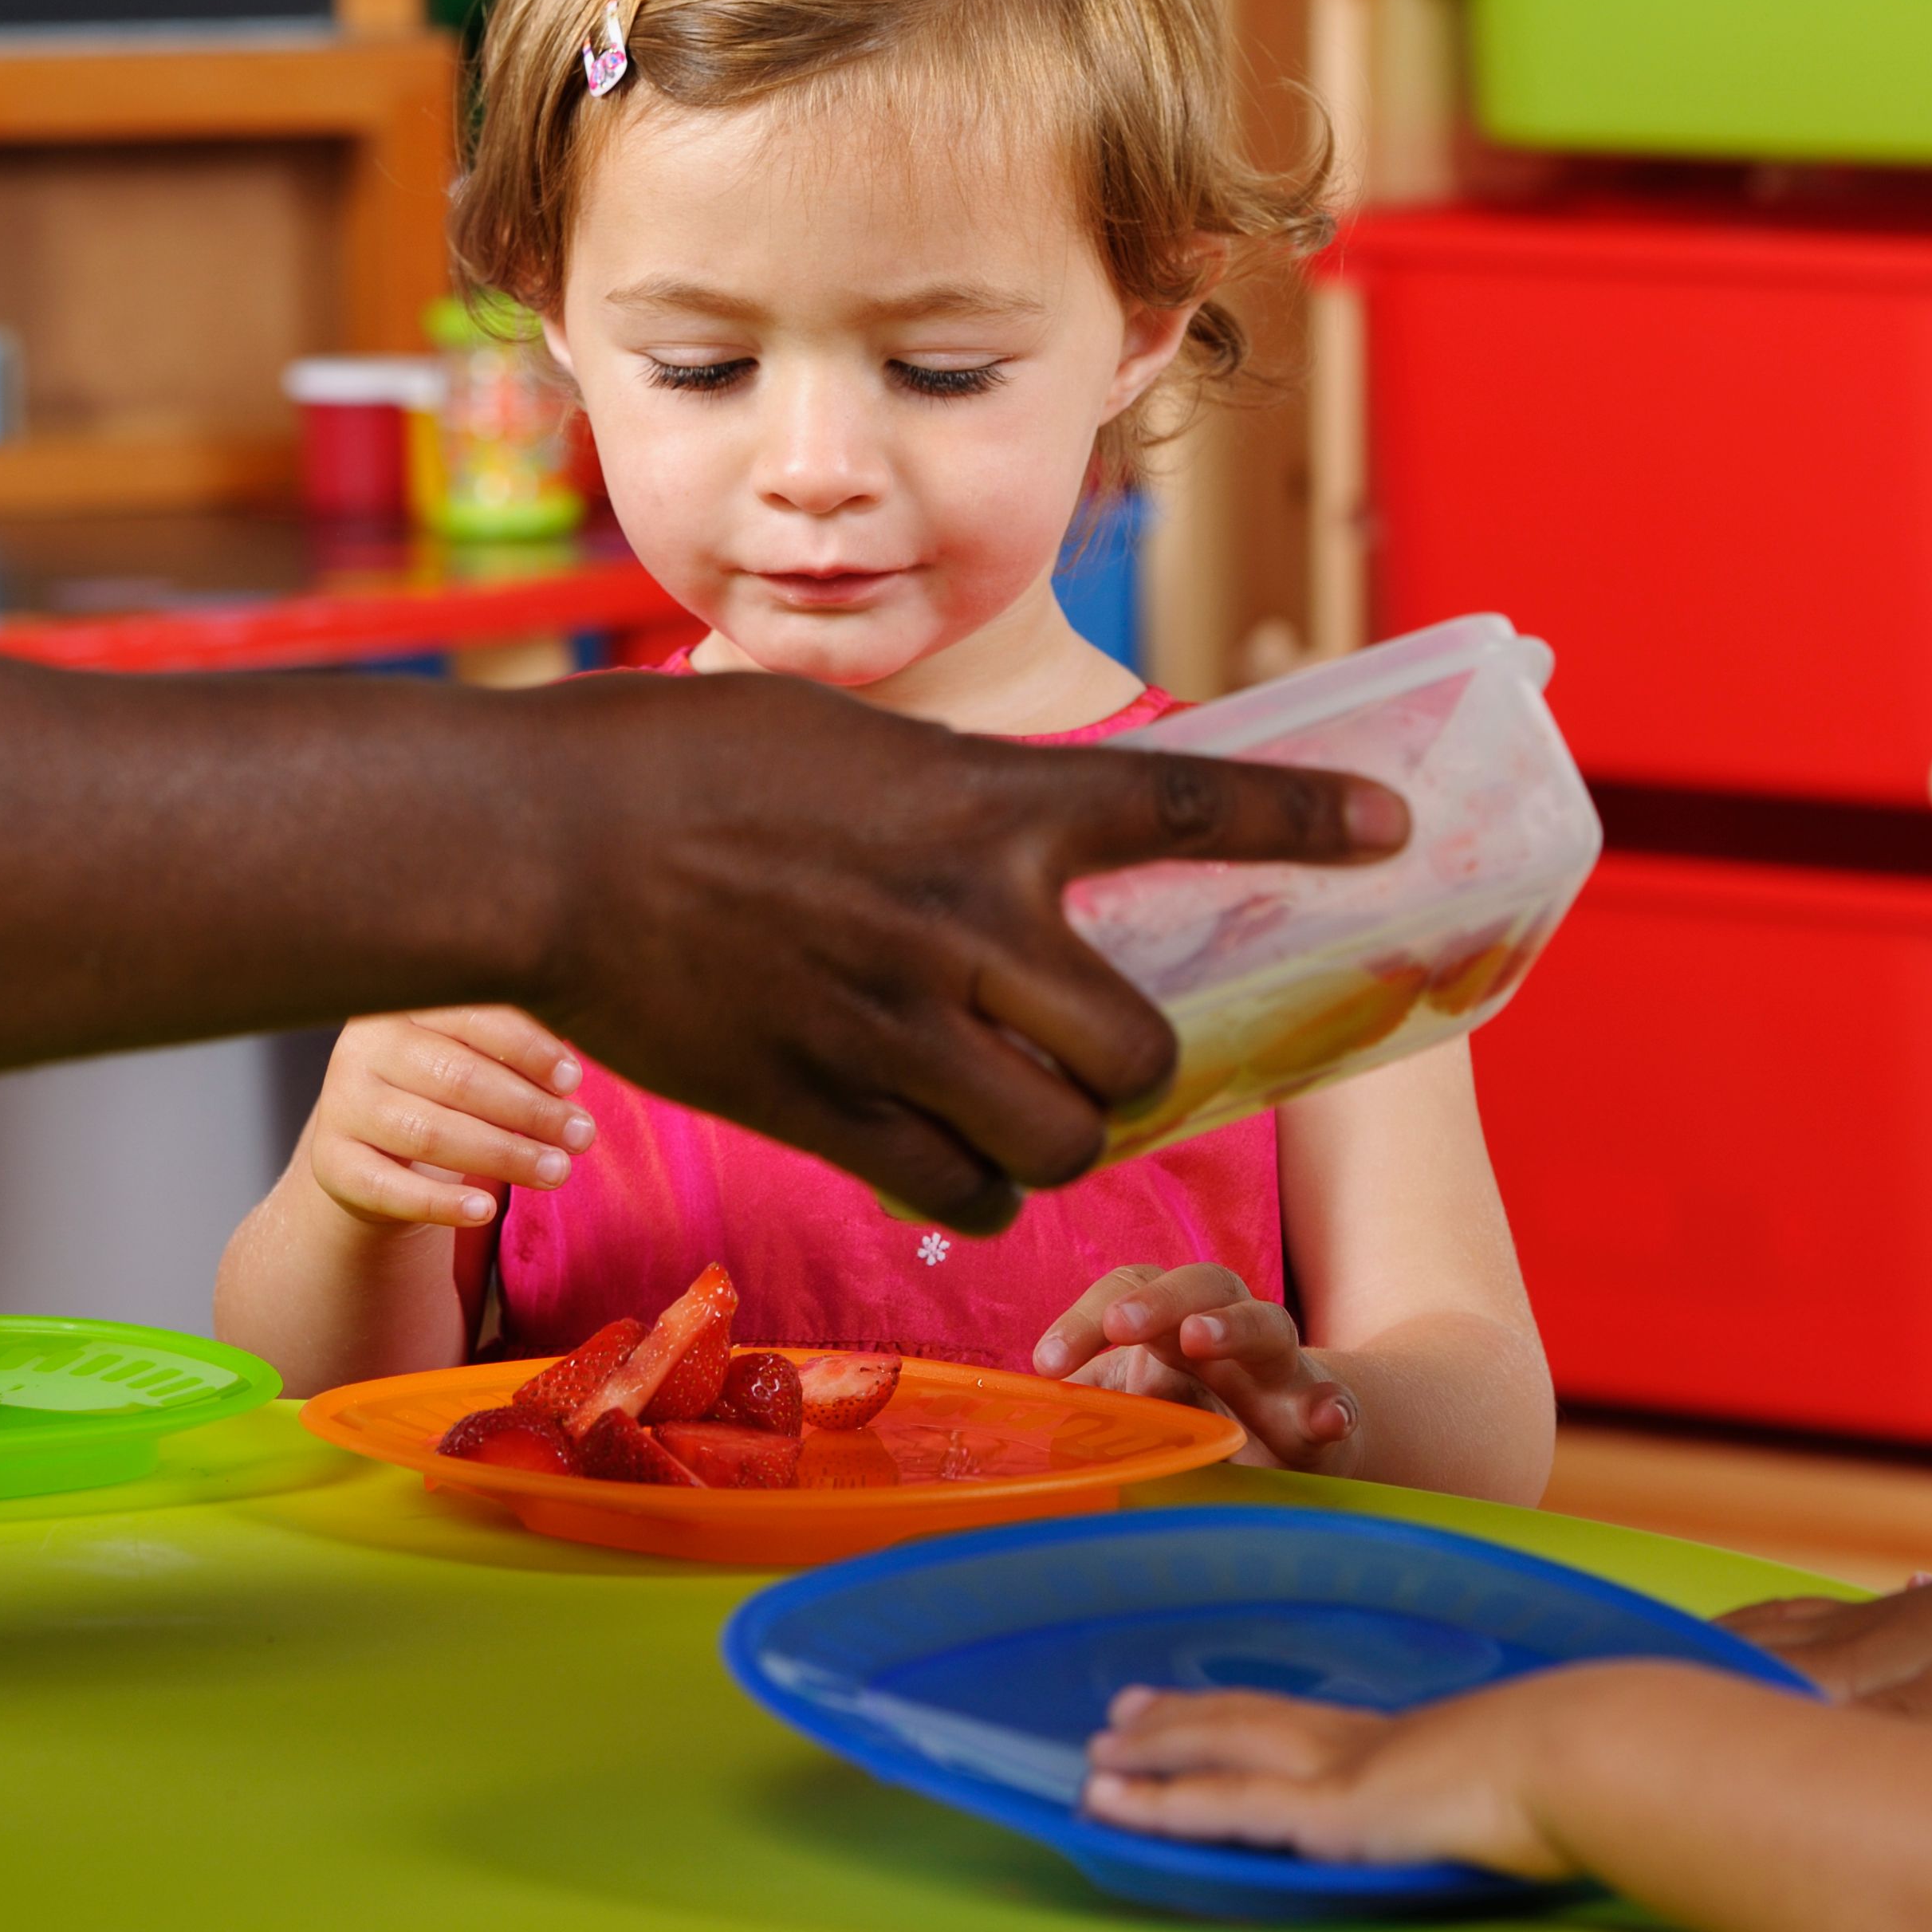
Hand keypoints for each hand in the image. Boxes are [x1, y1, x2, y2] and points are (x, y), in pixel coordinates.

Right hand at [300, 1008, 591, 1232]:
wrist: (367, 1149)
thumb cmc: (441, 1089)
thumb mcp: (468, 1052)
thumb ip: (515, 1039)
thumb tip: (587, 1031)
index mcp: (399, 1005)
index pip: (469, 1016)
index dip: (526, 1048)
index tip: (573, 1079)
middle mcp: (361, 1049)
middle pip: (455, 1078)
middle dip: (528, 1109)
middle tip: (582, 1135)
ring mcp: (341, 1107)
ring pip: (429, 1132)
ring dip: (503, 1155)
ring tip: (558, 1171)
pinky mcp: (332, 1164)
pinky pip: (391, 1188)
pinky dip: (440, 1202)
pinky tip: (486, 1209)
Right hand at [515, 673, 1403, 1234]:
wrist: (536, 843)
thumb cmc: (674, 760)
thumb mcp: (847, 740)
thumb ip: (947, 796)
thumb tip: (1004, 836)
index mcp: (979, 806)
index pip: (1184, 806)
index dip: (1306, 820)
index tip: (1395, 829)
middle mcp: (962, 925)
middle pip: (1139, 1046)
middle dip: (1136, 1061)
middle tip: (1097, 1046)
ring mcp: (895, 1029)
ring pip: (1064, 1138)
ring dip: (1063, 1131)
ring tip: (1021, 1103)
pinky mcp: (822, 1108)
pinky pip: (964, 1191)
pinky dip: (979, 1183)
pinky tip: (949, 1148)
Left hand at [1037, 1263, 1357, 1469]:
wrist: (1301, 1447)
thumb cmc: (1205, 1416)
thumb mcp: (1144, 1408)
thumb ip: (1099, 1406)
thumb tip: (1037, 1414)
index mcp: (1174, 1323)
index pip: (1127, 1294)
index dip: (1084, 1320)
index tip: (1046, 1365)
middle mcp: (1228, 1332)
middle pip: (1202, 1285)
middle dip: (1159, 1298)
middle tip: (1121, 1325)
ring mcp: (1280, 1371)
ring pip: (1267, 1326)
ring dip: (1232, 1326)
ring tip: (1200, 1338)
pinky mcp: (1321, 1418)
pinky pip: (1331, 1403)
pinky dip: (1330, 1406)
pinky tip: (1326, 1418)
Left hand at [1082, 1680, 1573, 1878]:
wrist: (1577, 1758)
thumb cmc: (1571, 1773)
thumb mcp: (1517, 1785)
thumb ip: (1486, 1796)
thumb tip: (1498, 1812)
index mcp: (1396, 1739)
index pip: (1293, 1718)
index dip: (1234, 1710)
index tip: (1187, 1701)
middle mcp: (1352, 1743)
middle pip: (1241, 1720)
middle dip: (1175, 1721)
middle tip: (1116, 1719)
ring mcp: (1334, 1772)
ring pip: (1214, 1754)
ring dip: (1149, 1758)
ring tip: (1094, 1764)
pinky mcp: (1324, 1811)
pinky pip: (1223, 1807)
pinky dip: (1162, 1805)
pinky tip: (1118, 1805)